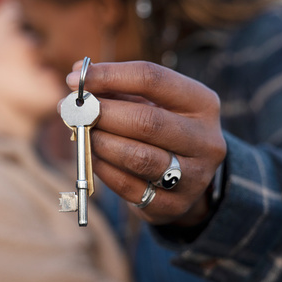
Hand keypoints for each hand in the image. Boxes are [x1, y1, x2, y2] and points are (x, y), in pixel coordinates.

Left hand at [66, 60, 225, 226]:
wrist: (188, 179)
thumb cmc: (160, 129)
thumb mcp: (149, 102)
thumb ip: (115, 88)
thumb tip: (75, 77)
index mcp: (202, 103)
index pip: (154, 80)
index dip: (110, 76)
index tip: (75, 79)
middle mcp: (206, 140)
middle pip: (147, 121)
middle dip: (103, 113)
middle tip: (75, 110)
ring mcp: (195, 176)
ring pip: (138, 157)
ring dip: (100, 142)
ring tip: (82, 133)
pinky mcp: (175, 205)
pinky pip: (129, 186)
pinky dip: (103, 169)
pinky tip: (92, 156)